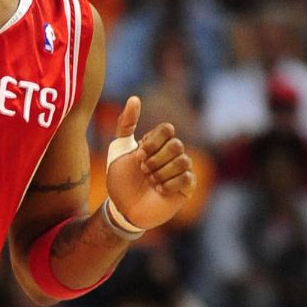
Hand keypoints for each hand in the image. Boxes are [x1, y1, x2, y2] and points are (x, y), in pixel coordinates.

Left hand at [105, 96, 195, 230]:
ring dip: (161, 174)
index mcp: (157, 143)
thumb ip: (126, 124)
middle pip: (176, 145)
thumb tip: (135, 98)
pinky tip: (159, 191)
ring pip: (183, 161)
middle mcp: (171, 154)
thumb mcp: (119, 149)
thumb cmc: (120, 179)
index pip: (167, 129)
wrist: (123, 208)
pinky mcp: (186, 187)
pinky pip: (187, 178)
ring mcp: (181, 170)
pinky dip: (169, 185)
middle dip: (155, 160)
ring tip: (150, 182)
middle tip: (144, 171)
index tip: (138, 156)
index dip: (153, 143)